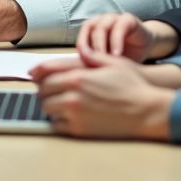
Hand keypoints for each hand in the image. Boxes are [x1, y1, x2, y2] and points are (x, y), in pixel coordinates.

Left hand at [34, 51, 174, 140]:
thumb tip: (79, 49)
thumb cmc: (133, 86)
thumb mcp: (112, 62)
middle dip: (44, 89)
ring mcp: (75, 114)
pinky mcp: (80, 130)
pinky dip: (58, 120)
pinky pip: (57, 125)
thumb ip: (91, 55)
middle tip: (50, 90)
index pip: (45, 73)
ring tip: (59, 103)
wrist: (147, 111)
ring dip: (50, 105)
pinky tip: (67, 116)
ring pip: (47, 109)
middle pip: (43, 91)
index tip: (34, 74)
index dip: (38, 73)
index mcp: (78, 76)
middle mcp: (72, 94)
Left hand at [77, 13, 161, 61]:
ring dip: (101, 44)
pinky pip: (119, 28)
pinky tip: (117, 54)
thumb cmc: (123, 55)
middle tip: (93, 63)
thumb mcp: (107, 61)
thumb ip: (95, 62)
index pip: (81, 37)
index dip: (81, 50)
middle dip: (90, 48)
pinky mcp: (128, 19)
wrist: (144, 47)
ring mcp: (113, 18)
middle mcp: (101, 21)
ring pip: (101, 27)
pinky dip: (116, 41)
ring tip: (105, 60)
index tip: (83, 65)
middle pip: (89, 30)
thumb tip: (80, 74)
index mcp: (92, 29)